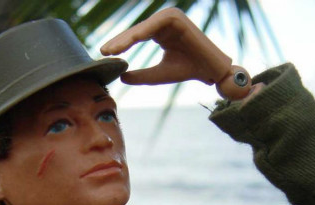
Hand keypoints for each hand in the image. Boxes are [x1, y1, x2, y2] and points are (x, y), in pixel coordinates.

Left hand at [100, 8, 252, 99]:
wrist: (211, 71)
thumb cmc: (188, 70)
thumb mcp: (159, 74)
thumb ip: (141, 75)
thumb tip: (121, 76)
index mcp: (160, 31)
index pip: (135, 37)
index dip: (120, 45)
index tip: (104, 54)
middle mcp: (163, 22)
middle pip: (135, 31)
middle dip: (119, 41)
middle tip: (103, 52)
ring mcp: (170, 17)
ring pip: (142, 27)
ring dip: (126, 38)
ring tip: (112, 50)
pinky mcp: (176, 18)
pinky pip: (154, 25)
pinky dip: (141, 33)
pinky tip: (130, 42)